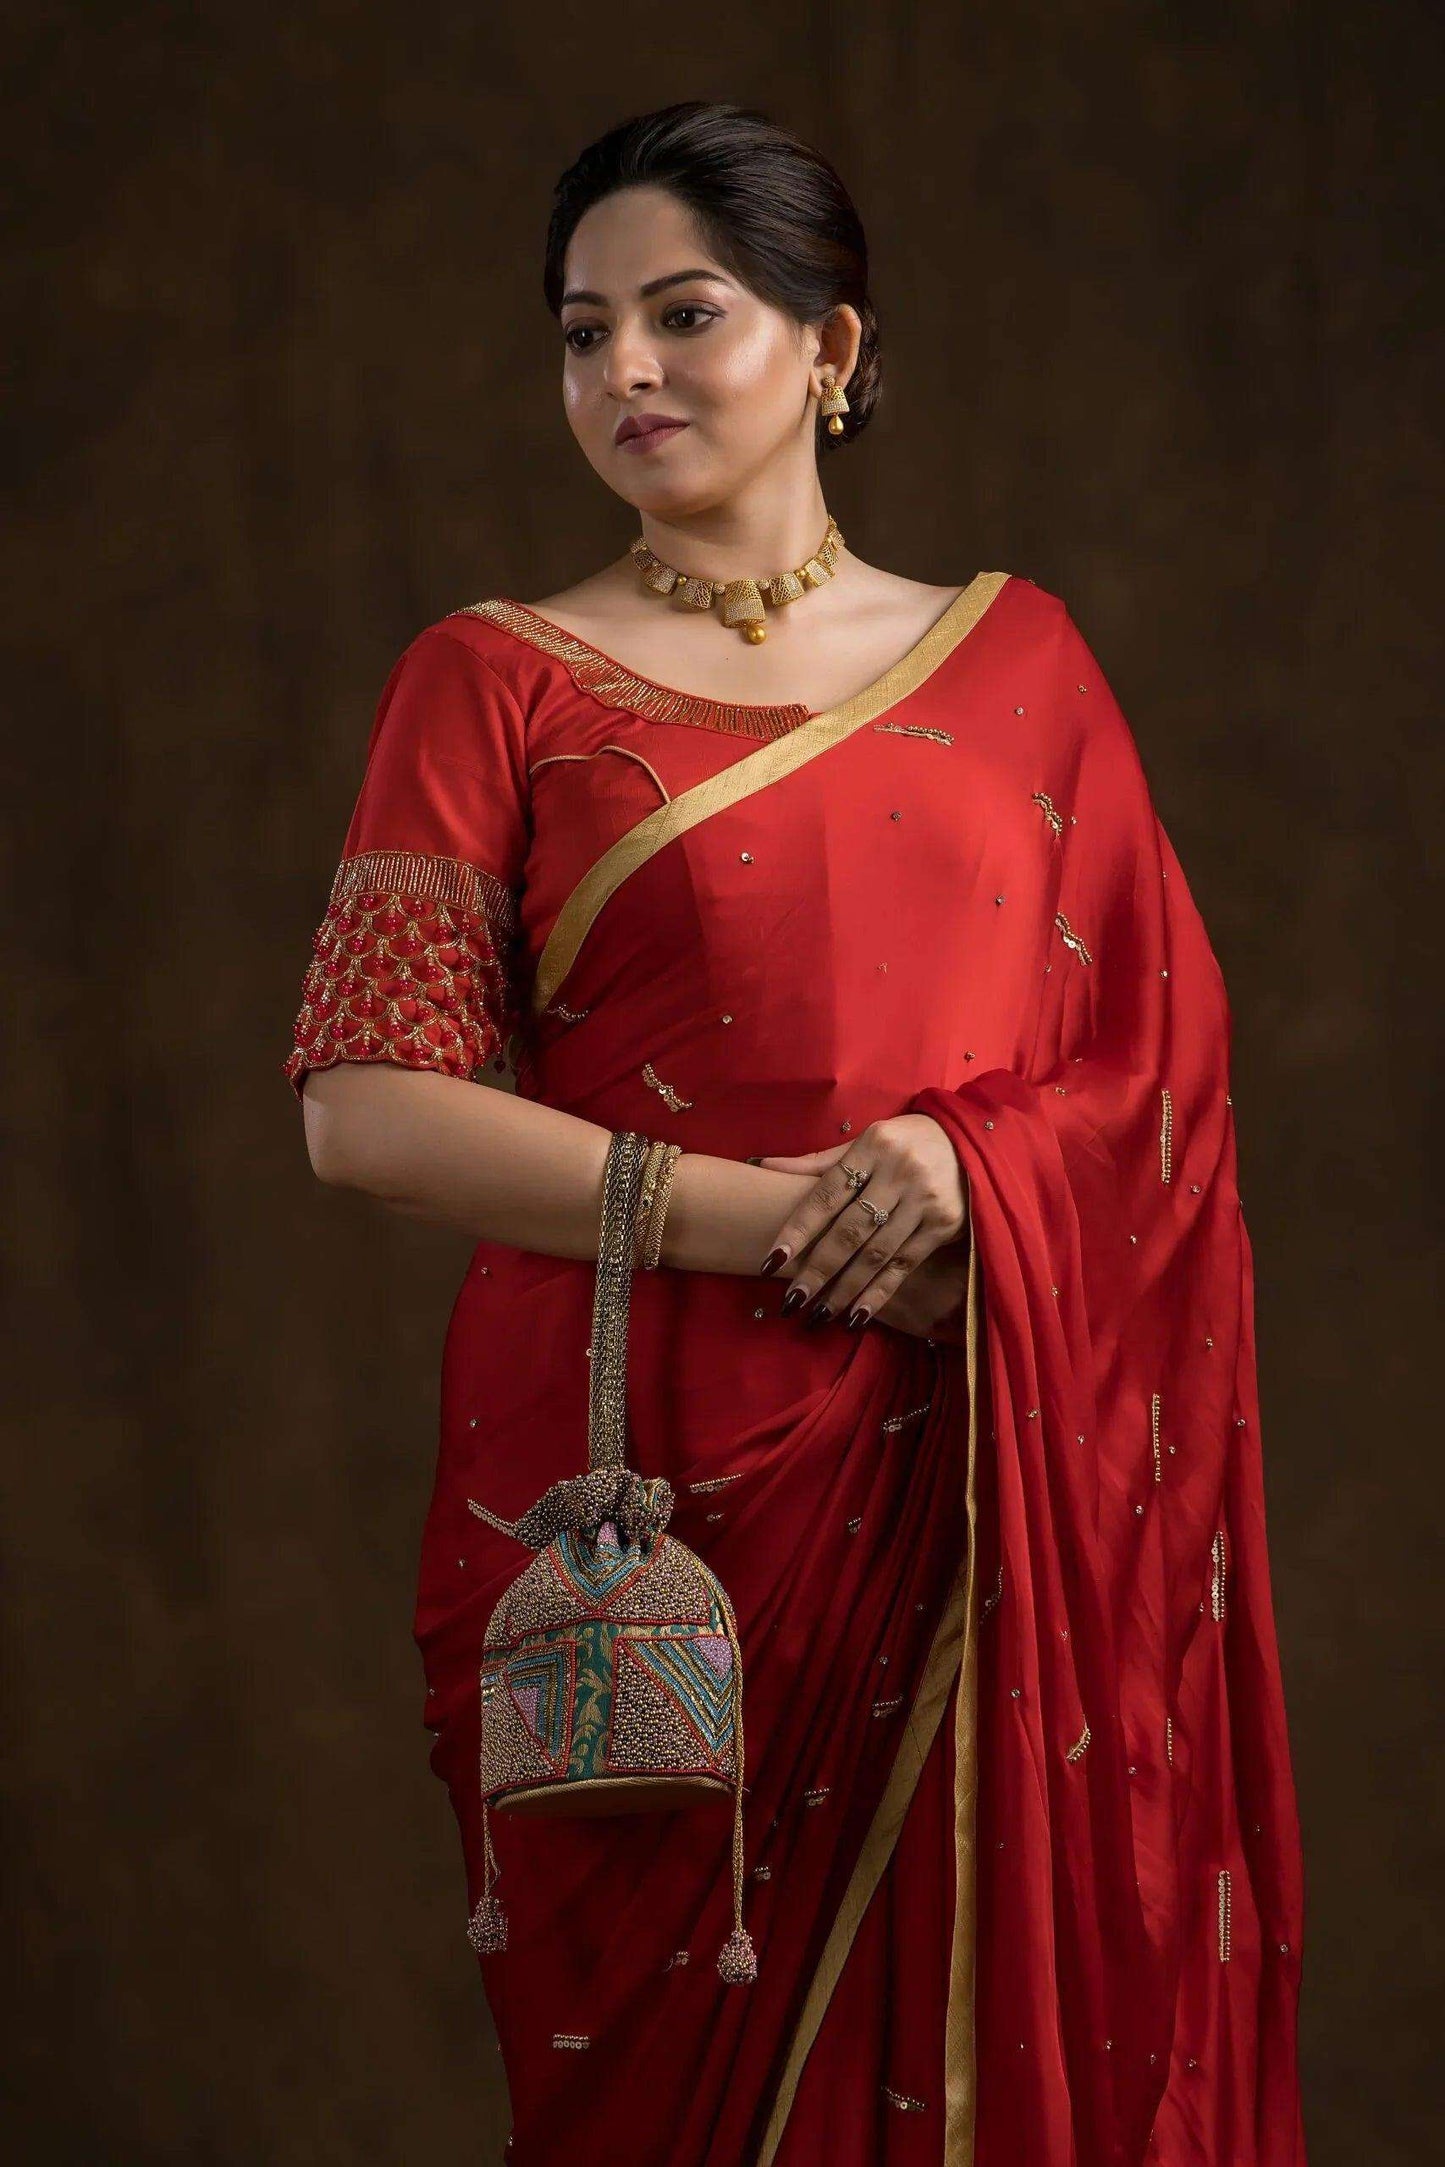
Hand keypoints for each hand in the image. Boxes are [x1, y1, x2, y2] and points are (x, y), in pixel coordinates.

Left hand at [755, 1113, 967, 1327]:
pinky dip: (879, 1292)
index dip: (798, 1228)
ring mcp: (925, 1200)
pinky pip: (904, 1264)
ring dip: (845, 1288)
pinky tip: (856, 1315)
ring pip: (876, 1253)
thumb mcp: (867, 1141)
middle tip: (791, 1300)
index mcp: (873, 1145)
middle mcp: (900, 1172)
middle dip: (818, 1269)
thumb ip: (819, 1162)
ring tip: (818, 1313)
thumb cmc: (907, 1142)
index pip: (827, 1194)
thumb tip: (762, 1165)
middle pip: (849, 1229)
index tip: (772, 1259)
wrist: (973, 1143)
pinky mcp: (944, 1224)